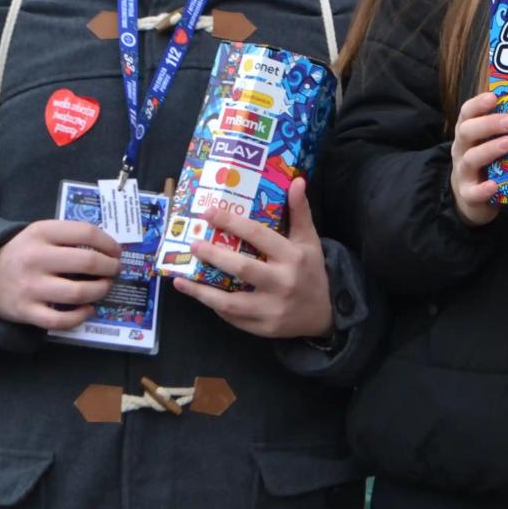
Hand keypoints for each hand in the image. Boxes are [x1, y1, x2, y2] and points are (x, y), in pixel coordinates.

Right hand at [0, 219, 120, 330]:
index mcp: (41, 232)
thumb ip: (70, 235)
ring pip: (79, 292)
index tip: (117, 251)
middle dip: (110, 267)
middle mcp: (35, 258)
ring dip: (100, 290)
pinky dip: (80, 316)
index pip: (86, 232)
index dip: (109, 243)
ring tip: (104, 287)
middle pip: (88, 262)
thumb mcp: (41, 233)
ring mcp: (30, 287)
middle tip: (114, 270)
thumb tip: (109, 248)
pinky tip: (88, 309)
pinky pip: (61, 319)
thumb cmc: (24, 251)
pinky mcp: (25, 311)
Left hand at [173, 177, 333, 339]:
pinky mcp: (265, 328)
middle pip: (243, 268)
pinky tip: (202, 296)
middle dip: (214, 256)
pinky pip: (234, 318)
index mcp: (293, 256)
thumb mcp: (309, 240)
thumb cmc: (311, 270)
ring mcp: (273, 308)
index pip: (260, 236)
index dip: (233, 223)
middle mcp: (282, 282)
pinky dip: (216, 307)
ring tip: (181, 281)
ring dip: (202, 292)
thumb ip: (300, 211)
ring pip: (231, 302)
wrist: (327, 312)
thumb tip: (297, 180)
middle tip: (192, 245)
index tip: (208, 213)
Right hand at [449, 92, 507, 226]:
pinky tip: (494, 185)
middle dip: (488, 124)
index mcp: (468, 132)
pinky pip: (472, 192)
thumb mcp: (490, 141)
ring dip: (489, 150)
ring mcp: (463, 172)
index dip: (478, 104)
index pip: (467, 113)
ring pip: (470, 158)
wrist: (471, 197)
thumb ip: (504, 126)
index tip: (493, 97)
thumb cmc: (488, 161)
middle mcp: (462, 149)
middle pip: (467, 132)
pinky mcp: (468, 194)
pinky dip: (482, 189)